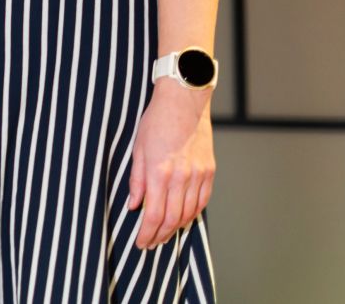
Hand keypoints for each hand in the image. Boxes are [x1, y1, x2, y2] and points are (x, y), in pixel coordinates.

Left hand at [127, 78, 215, 249]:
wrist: (184, 101)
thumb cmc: (157, 121)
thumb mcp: (138, 148)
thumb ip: (136, 179)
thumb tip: (134, 204)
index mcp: (159, 172)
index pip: (154, 214)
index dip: (147, 233)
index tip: (141, 242)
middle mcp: (181, 177)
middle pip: (172, 218)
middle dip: (159, 235)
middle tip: (150, 243)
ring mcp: (198, 175)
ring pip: (188, 213)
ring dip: (175, 227)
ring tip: (164, 234)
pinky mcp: (209, 171)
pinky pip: (202, 201)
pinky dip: (192, 214)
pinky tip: (183, 218)